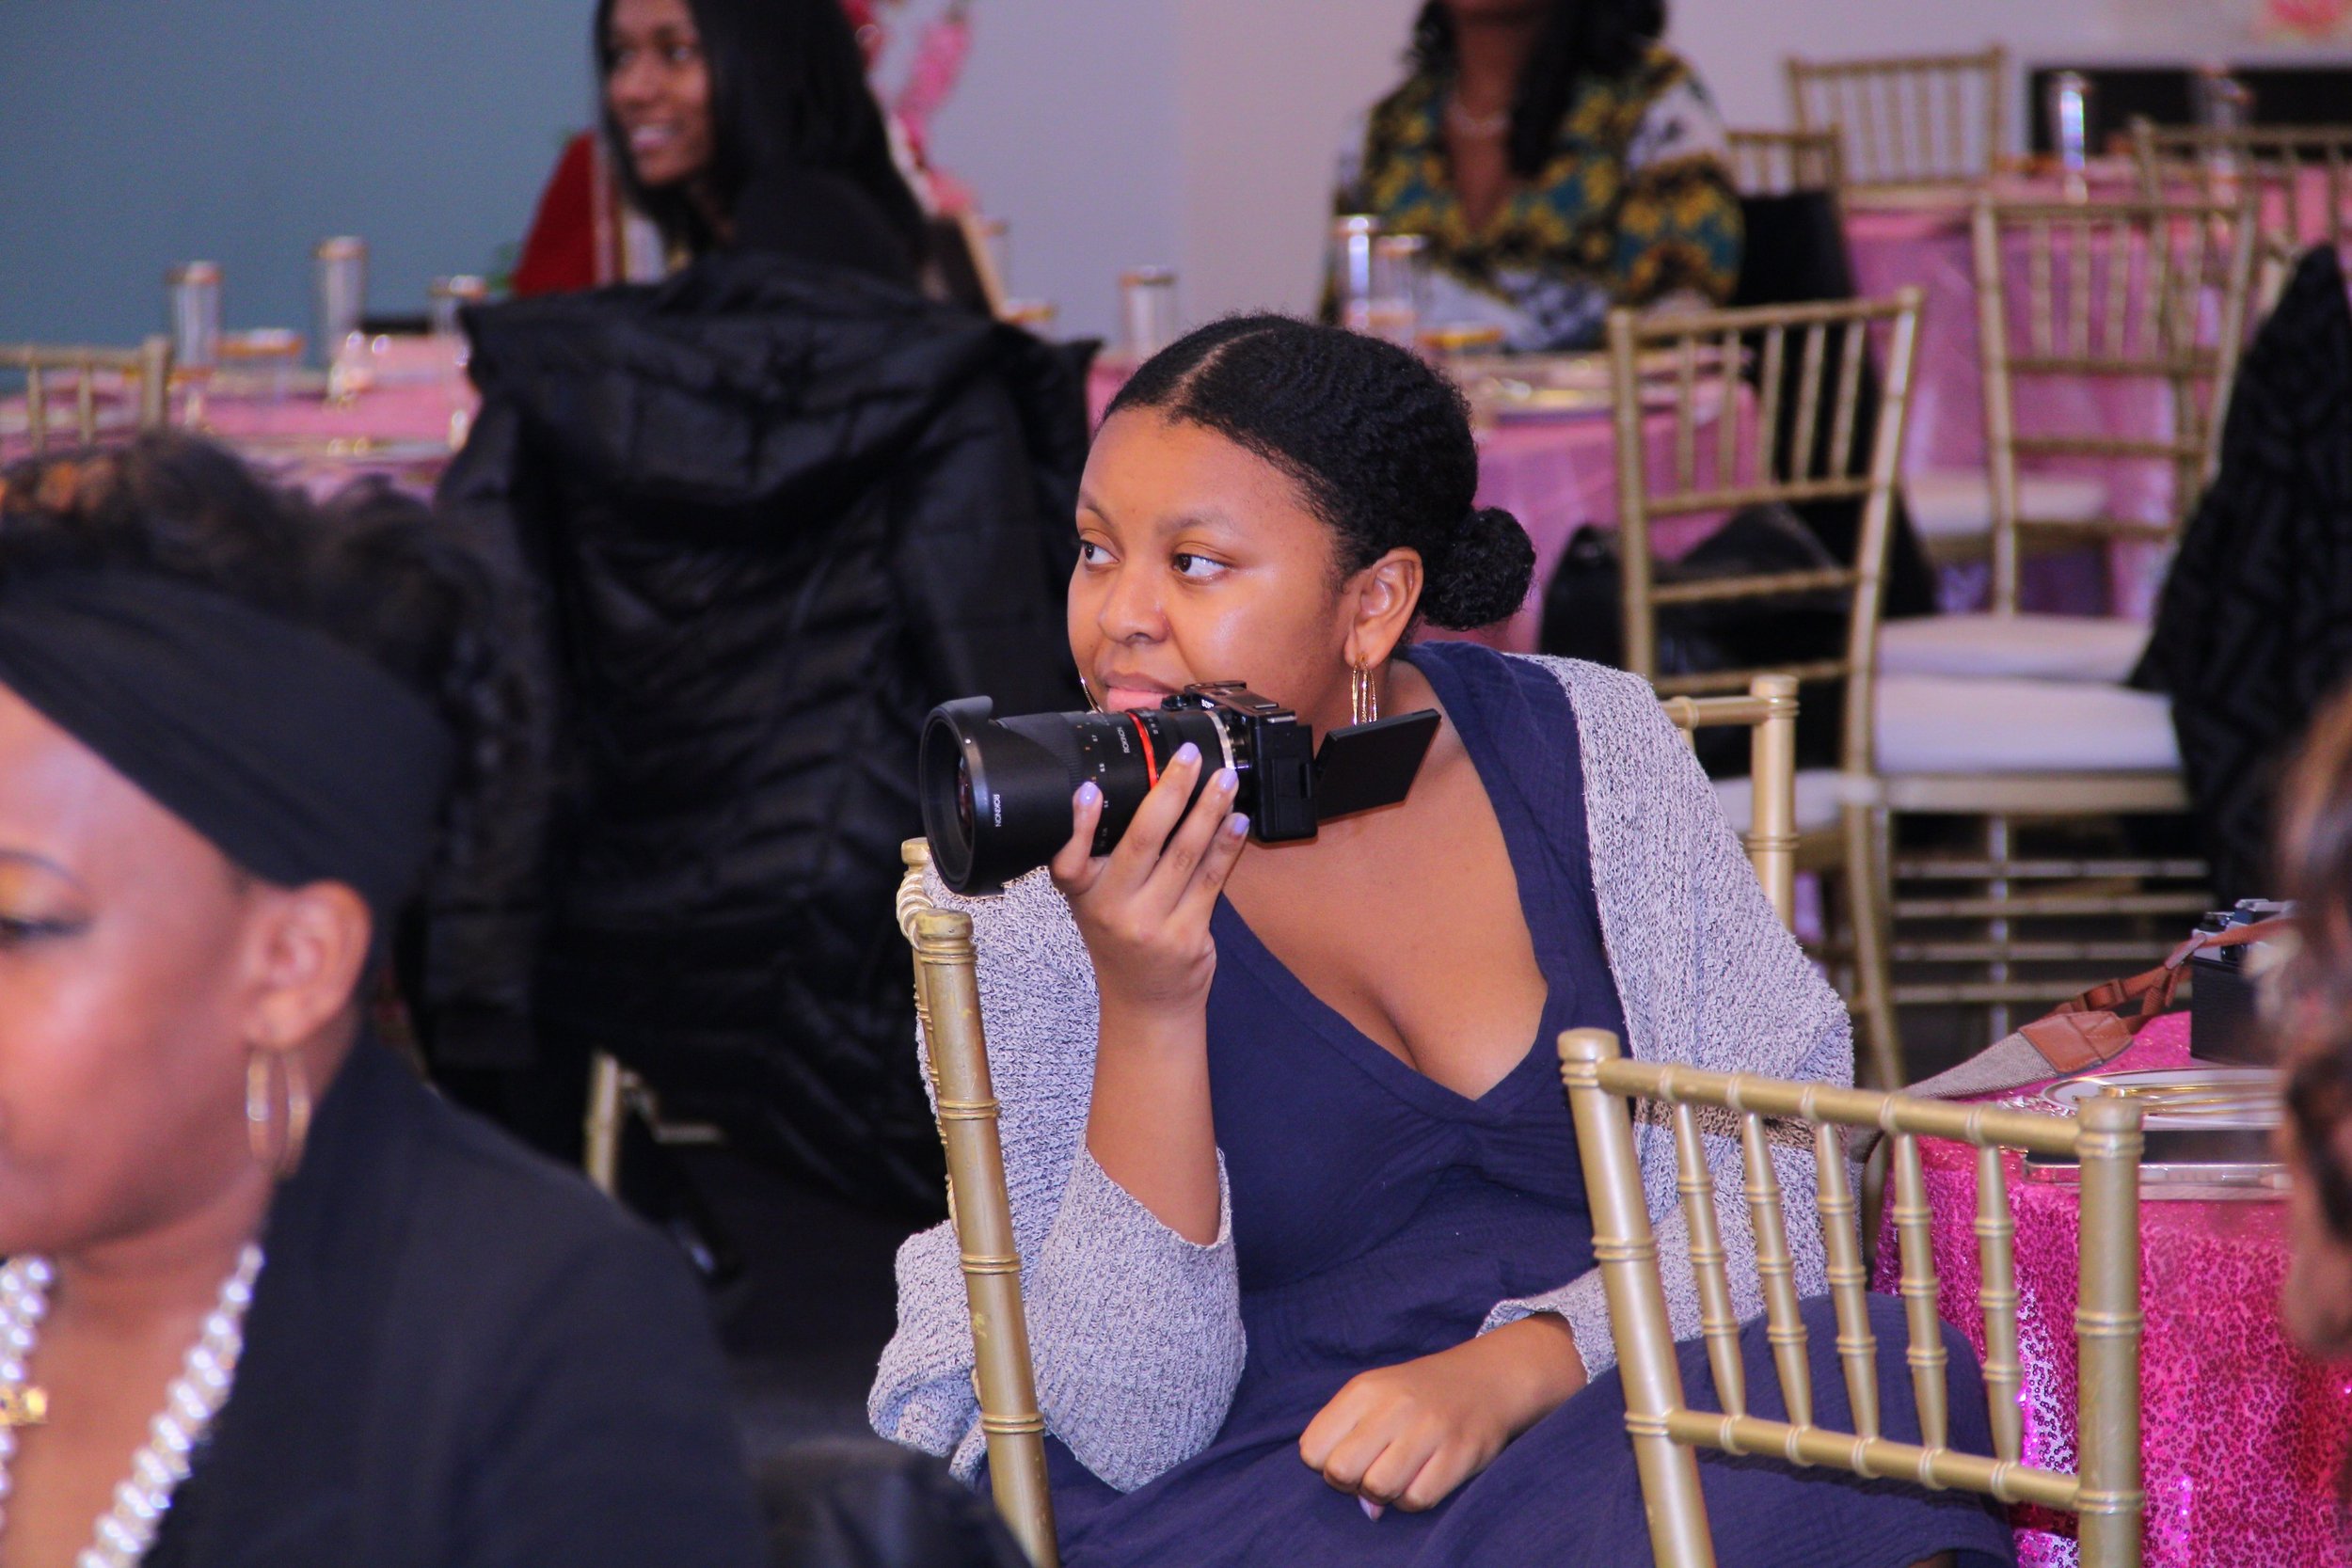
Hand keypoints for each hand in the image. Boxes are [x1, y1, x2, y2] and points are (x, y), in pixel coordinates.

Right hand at [1050, 743, 1248, 1014]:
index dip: (1080, 824)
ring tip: (1224, 780)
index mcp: (1084, 895)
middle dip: (1170, 792)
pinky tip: (1236, 820)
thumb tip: (1121, 793)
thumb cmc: (1121, 941)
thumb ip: (1100, 857)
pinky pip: (1211, 880)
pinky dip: (1226, 845)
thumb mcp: (1093, 901)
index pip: (1070, 859)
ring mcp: (1152, 925)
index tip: (1090, 790)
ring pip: (1185, 854)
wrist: (1146, 1002)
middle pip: (1143, 841)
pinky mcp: (1188, 935)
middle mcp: (1113, 909)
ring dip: (1209, 810)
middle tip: (1188, 759)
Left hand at [1299, 1317, 1585, 1514]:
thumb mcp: (1375, 1398)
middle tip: (1371, 1470)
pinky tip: (1421, 1479)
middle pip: (1340, 1471)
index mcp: (1364, 1389)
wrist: (1485, 1380)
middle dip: (1350, 1483)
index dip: (1325, 1463)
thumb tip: (1362, 1506)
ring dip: (1384, 1494)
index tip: (1349, 1455)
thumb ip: (1351, 1442)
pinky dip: (1414, 1499)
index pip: (1312, 1449)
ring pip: (1378, 1489)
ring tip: (1398, 1475)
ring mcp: (1429, 1429)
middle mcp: (1394, 1406)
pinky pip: (1417, 1499)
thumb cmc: (1417, 1395)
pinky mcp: (1459, 1454)